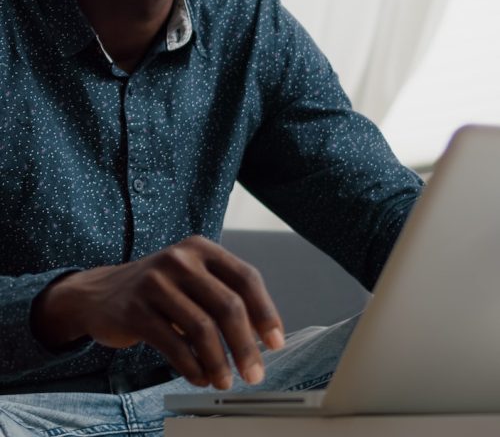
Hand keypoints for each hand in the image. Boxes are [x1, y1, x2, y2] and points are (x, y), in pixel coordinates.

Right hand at [31, 236, 284, 388]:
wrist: (98, 294)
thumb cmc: (157, 289)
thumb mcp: (191, 278)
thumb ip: (222, 295)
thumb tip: (262, 335)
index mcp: (201, 248)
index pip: (245, 278)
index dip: (265, 312)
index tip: (275, 342)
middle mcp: (180, 259)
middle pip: (227, 305)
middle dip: (245, 345)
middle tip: (255, 373)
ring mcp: (156, 282)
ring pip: (202, 328)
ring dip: (219, 361)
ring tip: (224, 381)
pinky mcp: (135, 310)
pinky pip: (173, 344)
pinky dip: (192, 366)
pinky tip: (200, 376)